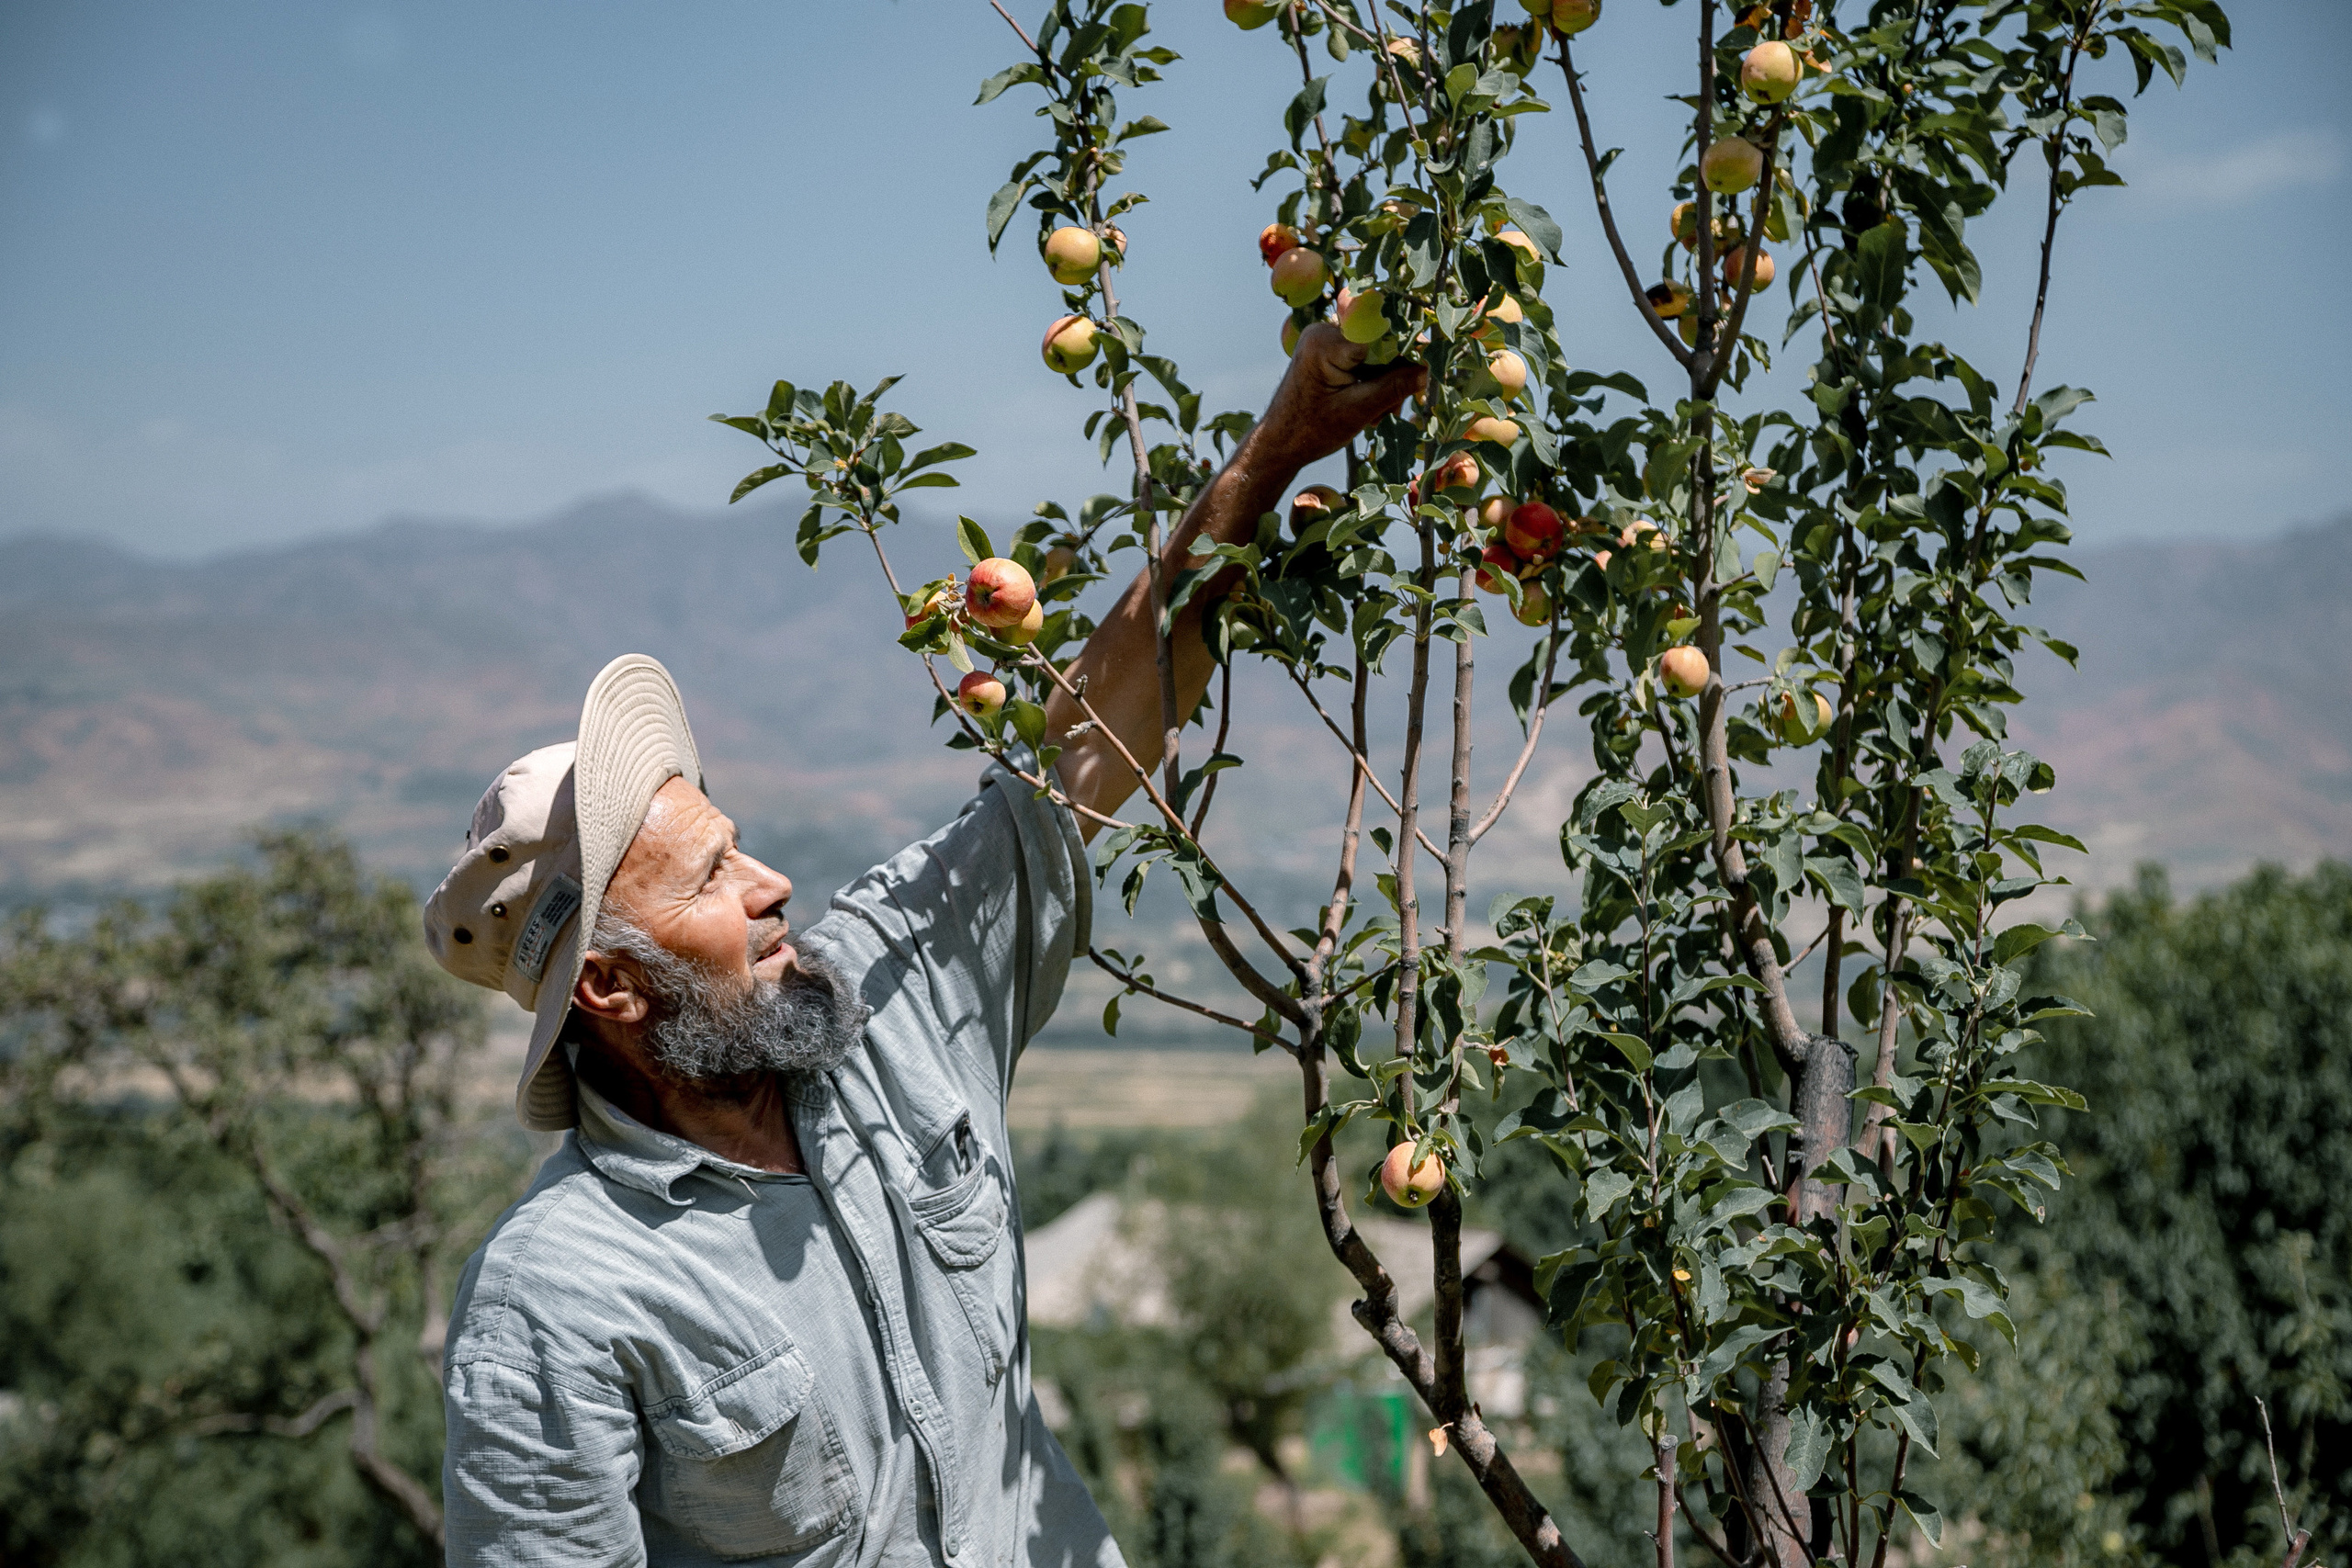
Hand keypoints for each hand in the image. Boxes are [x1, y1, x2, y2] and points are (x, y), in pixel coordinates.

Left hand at [1248, 322, 1427, 471]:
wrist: (1279, 444)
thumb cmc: (1310, 431)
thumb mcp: (1358, 411)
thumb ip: (1394, 387)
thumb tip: (1429, 371)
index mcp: (1326, 341)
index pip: (1381, 334)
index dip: (1409, 349)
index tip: (1429, 367)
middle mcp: (1324, 331)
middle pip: (1380, 342)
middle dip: (1395, 374)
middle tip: (1394, 410)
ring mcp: (1326, 339)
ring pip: (1376, 353)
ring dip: (1385, 383)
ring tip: (1378, 416)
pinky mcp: (1329, 350)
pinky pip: (1365, 358)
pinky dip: (1374, 382)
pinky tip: (1370, 407)